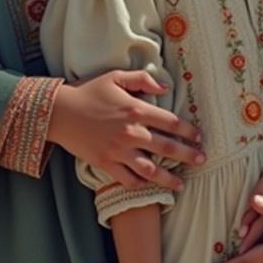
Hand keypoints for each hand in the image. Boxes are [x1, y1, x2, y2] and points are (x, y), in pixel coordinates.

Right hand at [47, 70, 203, 191]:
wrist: (60, 112)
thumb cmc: (89, 91)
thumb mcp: (116, 77)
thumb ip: (143, 79)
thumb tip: (165, 87)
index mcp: (136, 110)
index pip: (171, 122)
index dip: (189, 131)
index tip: (199, 137)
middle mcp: (131, 133)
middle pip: (167, 148)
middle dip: (188, 155)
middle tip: (202, 160)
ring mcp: (118, 151)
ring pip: (151, 170)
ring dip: (168, 178)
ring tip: (181, 184)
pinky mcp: (105, 163)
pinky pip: (128, 179)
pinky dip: (140, 184)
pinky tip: (149, 186)